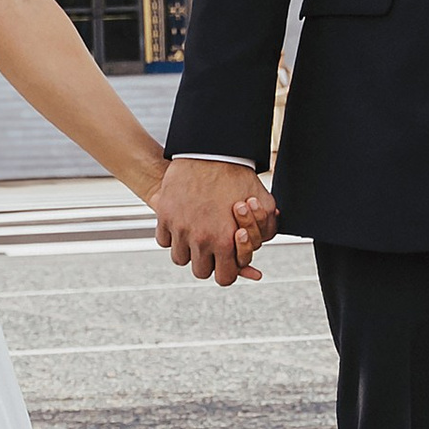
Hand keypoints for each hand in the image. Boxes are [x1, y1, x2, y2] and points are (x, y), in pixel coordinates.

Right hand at [152, 153, 278, 286]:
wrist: (210, 150)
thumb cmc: (238, 176)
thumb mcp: (263, 204)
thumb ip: (264, 233)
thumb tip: (258, 263)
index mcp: (224, 240)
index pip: (224, 277)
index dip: (228, 272)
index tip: (227, 262)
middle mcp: (199, 239)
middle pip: (200, 271)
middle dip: (208, 263)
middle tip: (213, 249)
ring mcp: (179, 228)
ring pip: (180, 258)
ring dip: (189, 251)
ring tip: (198, 236)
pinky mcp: (165, 215)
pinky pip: (164, 240)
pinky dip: (172, 236)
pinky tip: (184, 225)